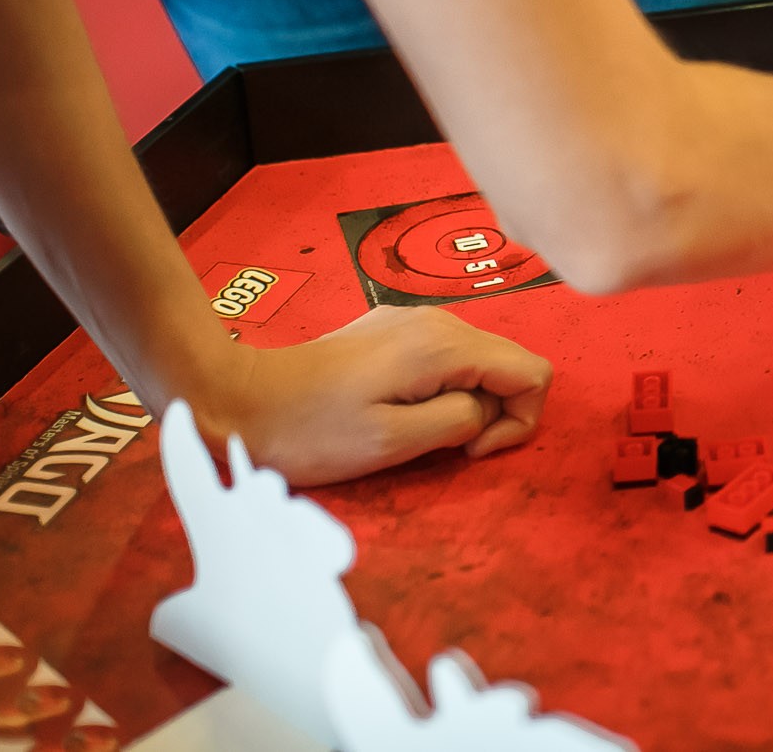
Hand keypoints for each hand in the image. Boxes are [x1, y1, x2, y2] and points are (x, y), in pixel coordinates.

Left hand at [199, 306, 551, 485]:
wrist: (240, 400)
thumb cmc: (313, 431)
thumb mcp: (392, 441)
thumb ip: (458, 421)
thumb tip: (485, 412)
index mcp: (445, 346)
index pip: (533, 373)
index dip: (520, 420)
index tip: (472, 451)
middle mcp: (440, 321)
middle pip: (509, 364)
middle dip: (496, 413)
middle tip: (447, 449)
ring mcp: (416, 321)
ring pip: (480, 363)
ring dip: (468, 403)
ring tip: (420, 433)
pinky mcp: (394, 331)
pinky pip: (448, 359)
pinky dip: (444, 389)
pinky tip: (401, 411)